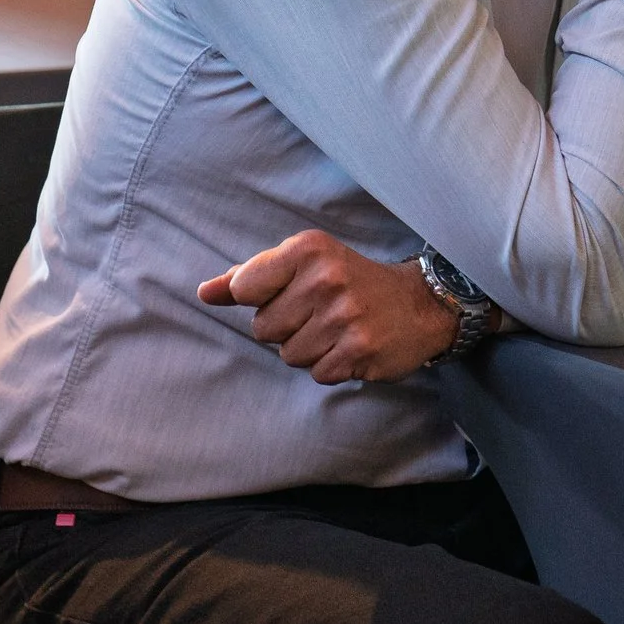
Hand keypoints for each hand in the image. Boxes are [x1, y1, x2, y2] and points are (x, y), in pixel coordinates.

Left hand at [196, 230, 468, 384]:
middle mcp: (326, 278)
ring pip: (288, 355)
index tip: (290, 291)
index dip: (261, 298)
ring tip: (338, 330)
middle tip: (322, 312)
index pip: (244, 287)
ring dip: (309, 349)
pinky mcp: (359, 350)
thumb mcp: (304, 264)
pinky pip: (317, 373)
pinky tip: (352, 345)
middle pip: (263, 328)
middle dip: (287, 327)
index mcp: (309, 249)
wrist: (419, 303)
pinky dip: (331, 365)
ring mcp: (344, 316)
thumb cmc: (350, 281)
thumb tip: (205, 292)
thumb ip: (252, 276)